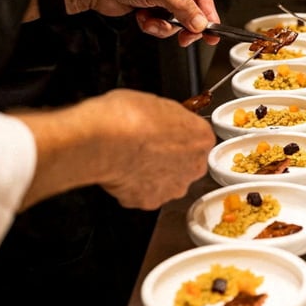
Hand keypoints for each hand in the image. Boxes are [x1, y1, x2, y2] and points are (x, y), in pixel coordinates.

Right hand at [16, 89, 214, 210]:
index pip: (197, 137)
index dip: (178, 135)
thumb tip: (163, 120)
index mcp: (201, 137)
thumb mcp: (155, 103)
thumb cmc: (127, 117)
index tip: (165, 133)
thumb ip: (168, 118)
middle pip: (186, 163)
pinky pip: (144, 194)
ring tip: (132, 159)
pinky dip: (134, 186)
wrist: (104, 141)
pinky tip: (122, 172)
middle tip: (147, 147)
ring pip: (167, 181)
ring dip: (153, 174)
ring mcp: (173, 187)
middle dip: (169, 158)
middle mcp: (193, 166)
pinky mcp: (151, 202)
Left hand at [54, 0, 218, 45]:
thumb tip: (201, 22)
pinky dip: (152, 26)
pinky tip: (141, 18)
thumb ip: (182, 6)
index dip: (208, 15)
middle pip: (191, 11)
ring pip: (176, 21)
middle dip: (185, 25)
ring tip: (151, 21)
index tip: (213, 32)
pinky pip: (161, 25)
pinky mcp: (149, 8)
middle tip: (185, 37)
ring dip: (164, 27)